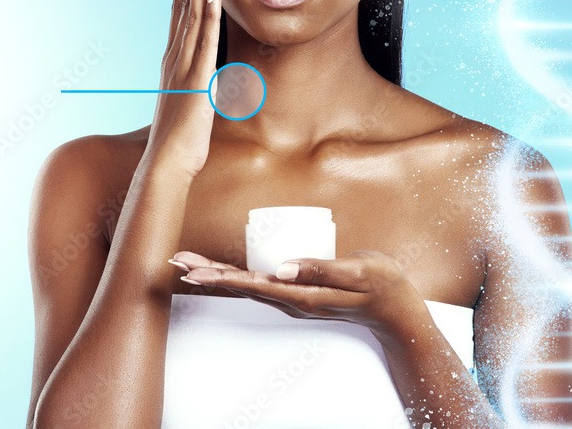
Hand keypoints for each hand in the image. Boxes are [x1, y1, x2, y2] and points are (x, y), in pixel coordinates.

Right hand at [143, 0, 221, 177]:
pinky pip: (203, 41)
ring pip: (192, 16)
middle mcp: (175, 58)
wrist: (167, 164)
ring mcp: (183, 67)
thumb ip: (197, 85)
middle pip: (183, 7)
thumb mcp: (190, 104)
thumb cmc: (179, 140)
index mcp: (174, 62)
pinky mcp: (196, 79)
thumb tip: (209, 77)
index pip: (179, 14)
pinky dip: (207, 14)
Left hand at [169, 249, 428, 339]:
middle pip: (239, 286)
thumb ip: (322, 269)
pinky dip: (235, 275)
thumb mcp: (357, 273)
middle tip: (174, 262)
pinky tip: (221, 270)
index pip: (250, 284)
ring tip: (185, 265)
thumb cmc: (382, 286)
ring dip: (215, 275)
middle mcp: (290, 299)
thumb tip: (282, 268)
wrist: (397, 310)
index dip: (219, 276)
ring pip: (245, 285)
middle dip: (205, 274)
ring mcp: (292, 297)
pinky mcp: (297, 291)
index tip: (192, 270)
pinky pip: (258, 282)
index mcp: (300, 295)